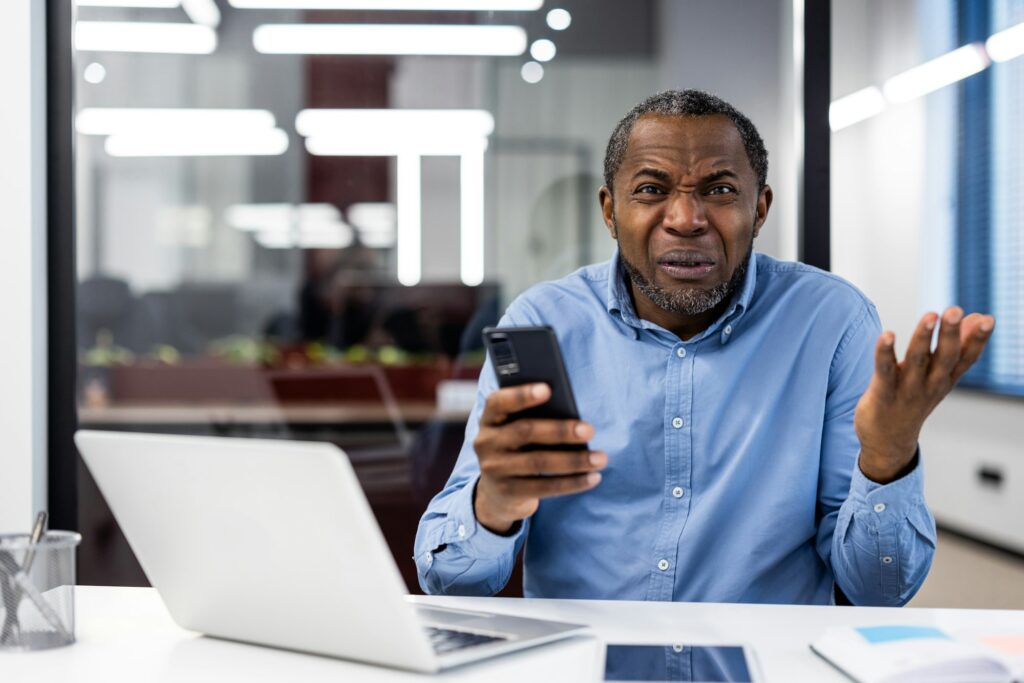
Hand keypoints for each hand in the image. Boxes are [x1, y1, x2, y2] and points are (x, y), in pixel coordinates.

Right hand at [472, 383, 605, 533]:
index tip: (548, 389)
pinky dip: (572, 483)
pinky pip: (544, 488)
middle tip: (590, 430)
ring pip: (538, 463)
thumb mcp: (517, 428)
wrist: (496, 491)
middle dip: (560, 431)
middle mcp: (486, 442)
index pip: (499, 402)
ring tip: (600, 458)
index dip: (521, 395)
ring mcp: (495, 469)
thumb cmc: (518, 447)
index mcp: (489, 419)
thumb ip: (533, 417)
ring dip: (573, 460)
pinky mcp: (508, 492)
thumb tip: (571, 414)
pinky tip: (593, 477)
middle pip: (525, 432)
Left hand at [855, 307, 994, 482]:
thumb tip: (978, 316)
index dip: (977, 339)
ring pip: (917, 360)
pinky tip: (887, 334)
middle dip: (951, 334)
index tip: (988, 319)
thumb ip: (958, 346)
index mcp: (946, 378)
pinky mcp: (883, 393)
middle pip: (945, 357)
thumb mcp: (940, 375)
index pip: (967, 358)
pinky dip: (885, 352)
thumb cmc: (914, 399)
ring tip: (930, 315)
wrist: (888, 441)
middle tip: (954, 310)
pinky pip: (885, 370)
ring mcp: (908, 390)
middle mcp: (931, 384)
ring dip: (923, 337)